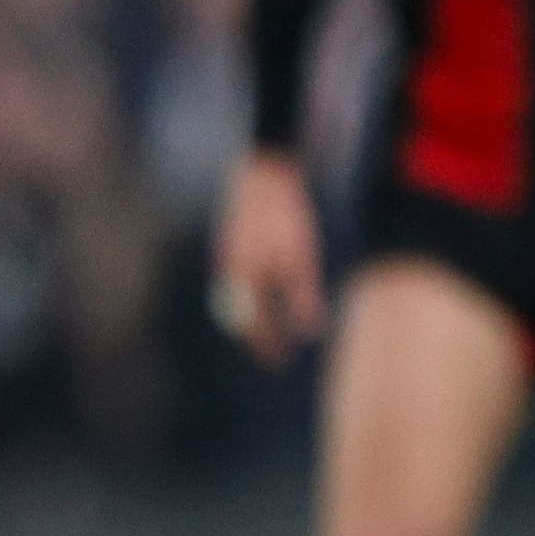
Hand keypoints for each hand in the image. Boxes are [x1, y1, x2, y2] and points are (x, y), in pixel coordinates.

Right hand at [209, 151, 327, 367]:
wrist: (265, 172)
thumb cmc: (286, 215)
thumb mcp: (301, 258)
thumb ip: (303, 295)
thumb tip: (309, 331)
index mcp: (244, 279)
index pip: (253, 325)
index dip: (267, 346)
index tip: (278, 362)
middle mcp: (228, 272)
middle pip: (238, 317)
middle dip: (255, 338)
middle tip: (270, 355)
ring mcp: (224, 256)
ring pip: (233, 299)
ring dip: (247, 319)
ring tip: (264, 333)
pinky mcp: (228, 243)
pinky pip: (233, 281)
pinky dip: (244, 297)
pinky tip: (258, 297)